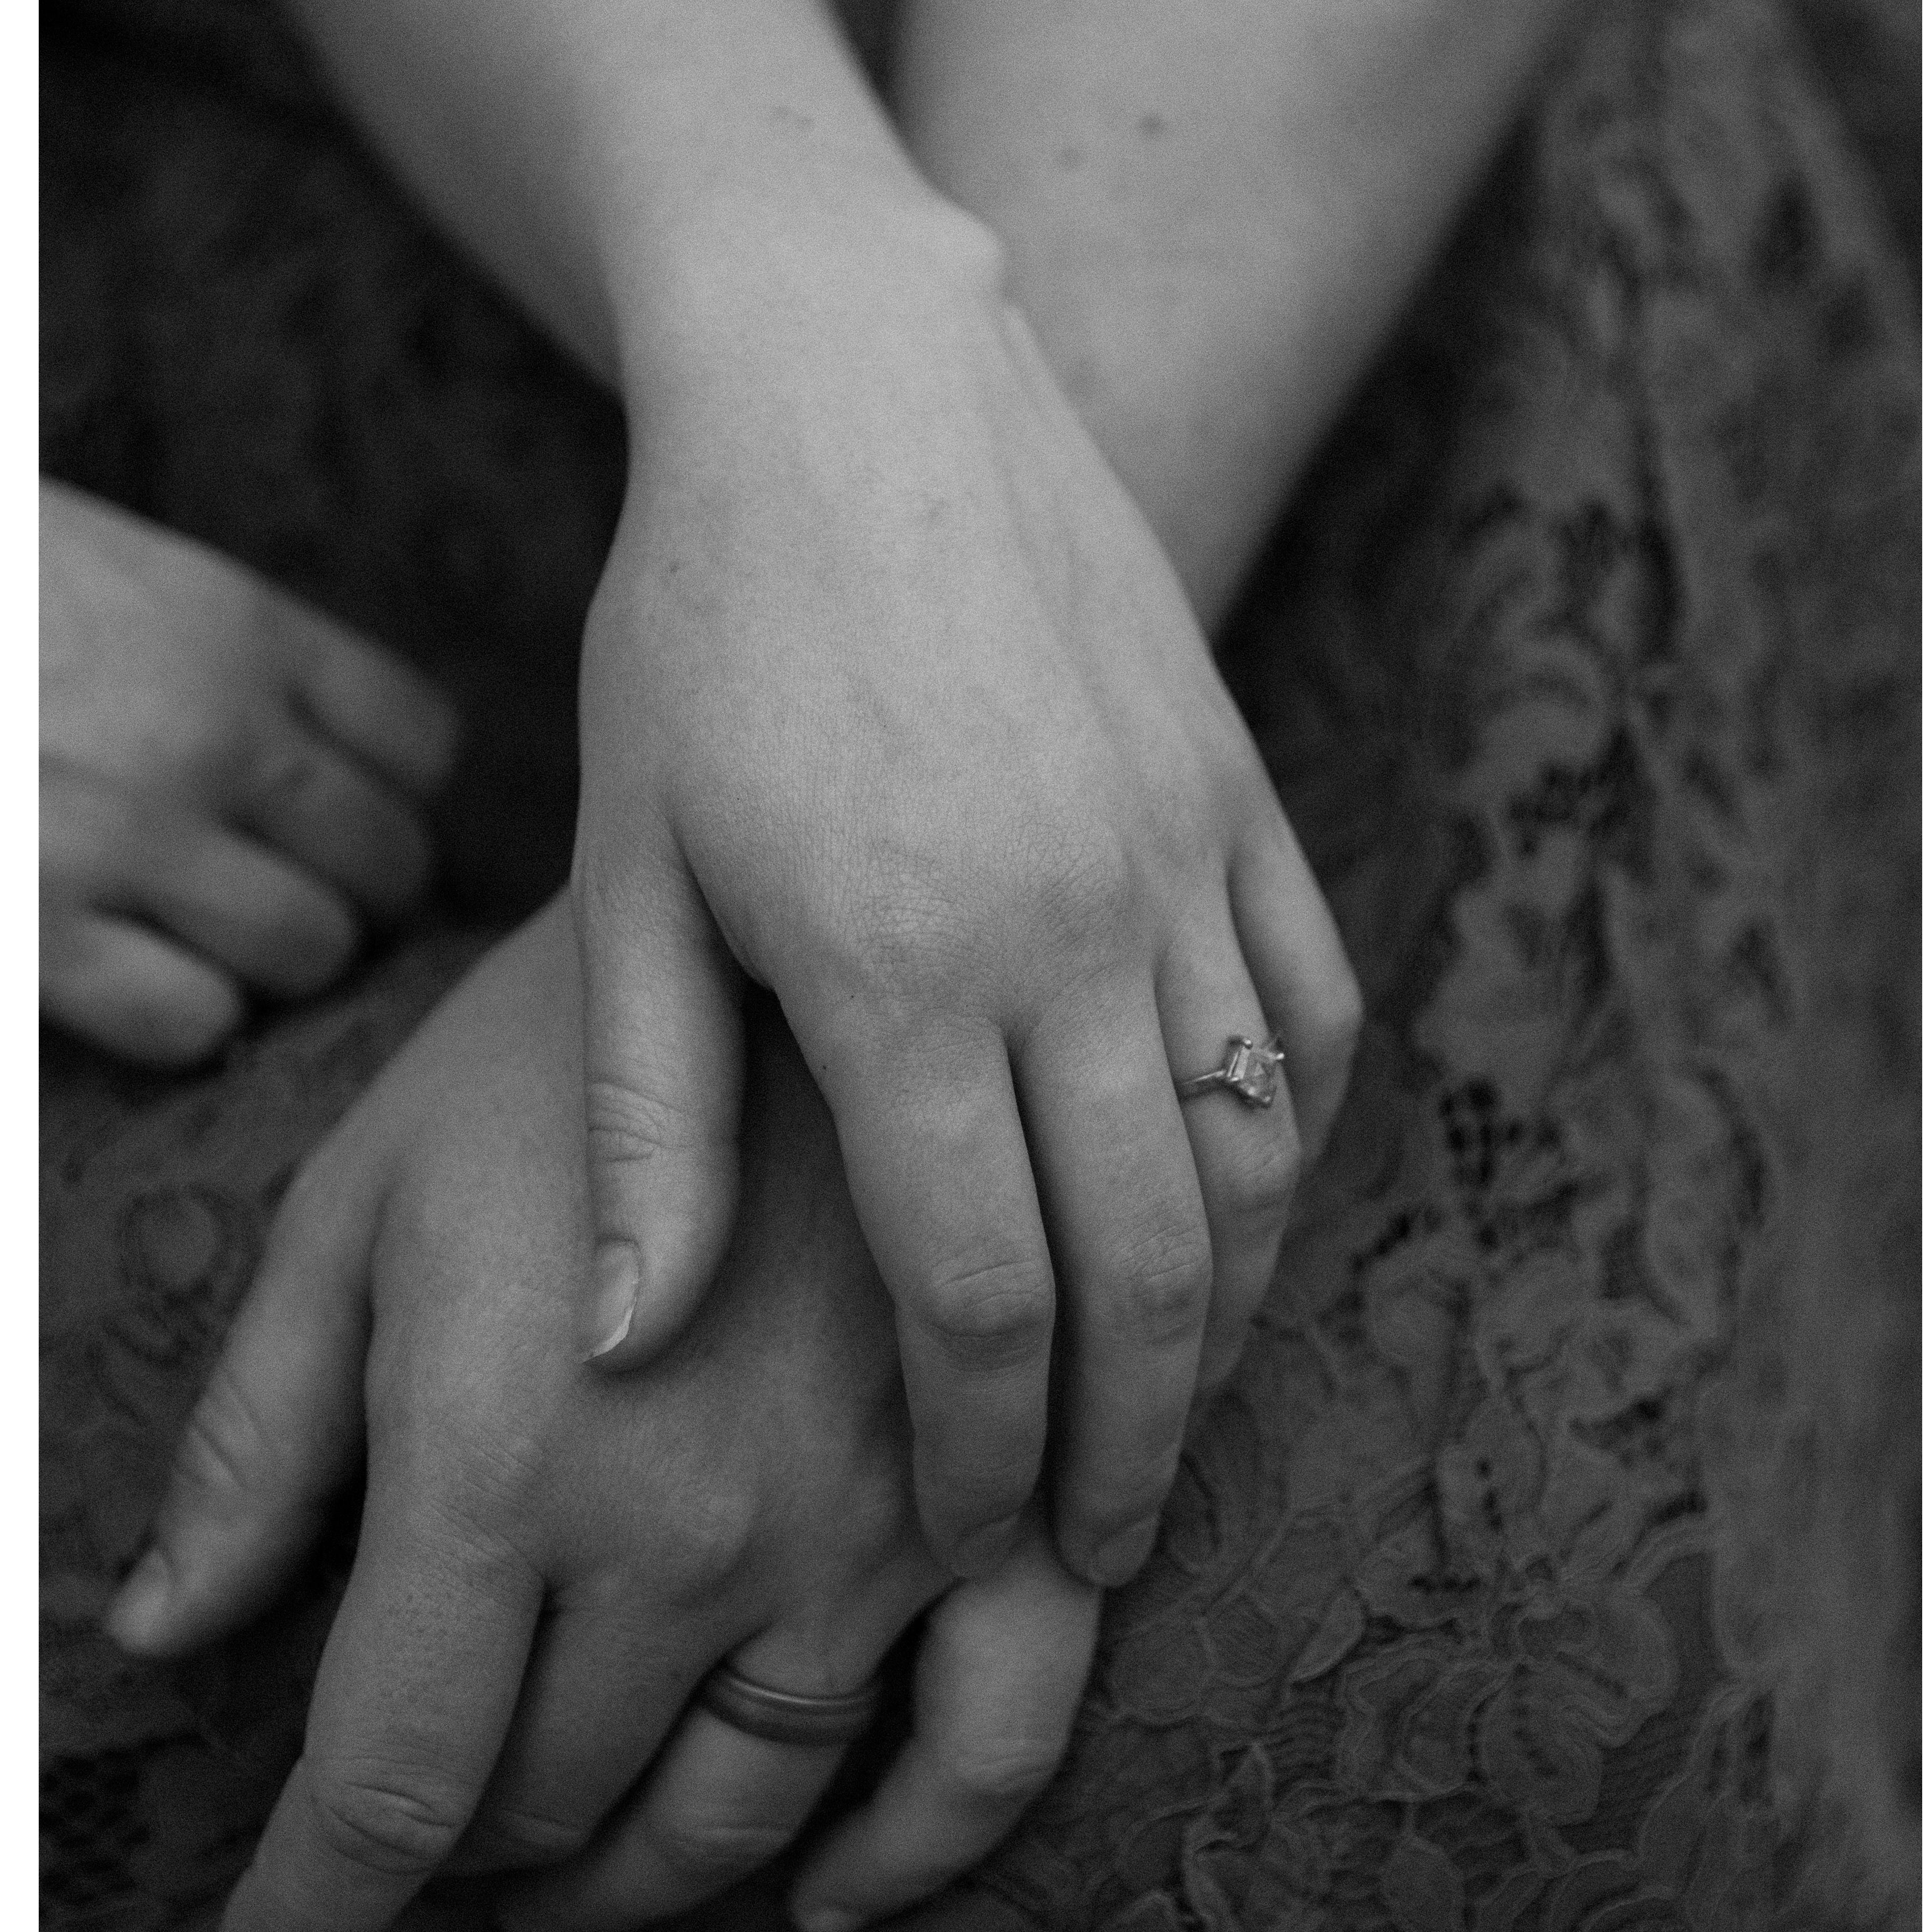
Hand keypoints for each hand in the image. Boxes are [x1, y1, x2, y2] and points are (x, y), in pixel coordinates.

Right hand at [42, 482, 459, 1063]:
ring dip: (272, 962)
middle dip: (351, 892)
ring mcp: (128, 832)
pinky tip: (127, 978)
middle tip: (282, 893)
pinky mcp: (36, 928)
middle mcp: (208, 729)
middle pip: (389, 860)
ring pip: (311, 950)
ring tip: (204, 937)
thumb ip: (227, 652)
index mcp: (235, 625)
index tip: (342, 811)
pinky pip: (195, 1021)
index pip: (422, 744)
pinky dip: (181, 1019)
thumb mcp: (112, 571)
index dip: (393, 795)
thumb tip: (325, 748)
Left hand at [103, 898, 1102, 1931]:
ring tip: (568, 1877)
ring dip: (637, 1877)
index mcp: (504, 1460)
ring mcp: (863, 1531)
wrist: (807, 903)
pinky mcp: (995, 1498)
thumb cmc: (553, 1038)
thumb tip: (152, 1628)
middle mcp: (688, 1534)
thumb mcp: (367, 1196)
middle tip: (416, 1837)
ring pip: (743, 1805)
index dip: (305, 1913)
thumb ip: (265, 1428)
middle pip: (548, 1801)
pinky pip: (987, 1742)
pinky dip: (908, 1848)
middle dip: (453, 1854)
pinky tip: (834, 1890)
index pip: (385, 1784)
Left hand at [575, 215, 1359, 1590]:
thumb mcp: (628, 871)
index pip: (978, 1299)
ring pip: (1253, 1163)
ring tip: (1172, 1421)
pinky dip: (1288, 1151)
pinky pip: (1308, 1022)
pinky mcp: (1238, 797)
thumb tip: (623, 1351)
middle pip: (1146, 1270)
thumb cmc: (697, 626)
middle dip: (1123, 1446)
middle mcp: (1074, 931)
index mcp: (900, 971)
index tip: (960, 1541)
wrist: (856, 378)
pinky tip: (1243, 1218)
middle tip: (1091, 1553)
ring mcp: (1181, 859)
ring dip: (1223, 1324)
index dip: (977, 1455)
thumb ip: (644, 1124)